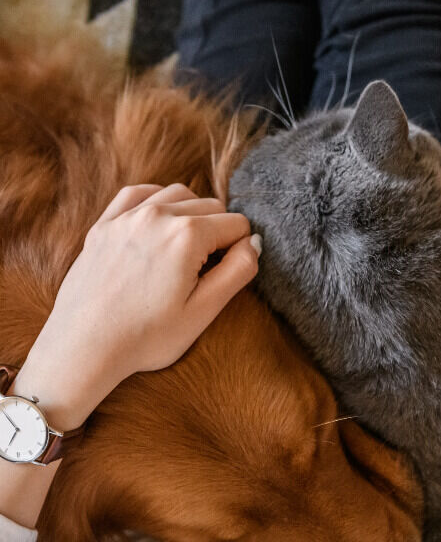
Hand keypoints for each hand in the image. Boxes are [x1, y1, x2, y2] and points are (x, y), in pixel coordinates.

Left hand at [14, 183, 260, 428]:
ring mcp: (127, 217)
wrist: (85, 347)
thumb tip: (253, 243)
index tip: (225, 275)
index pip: (237, 224)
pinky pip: (140, 194)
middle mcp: (158, 215)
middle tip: (207, 270)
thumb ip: (238, 271)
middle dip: (218, 232)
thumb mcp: (204, 311)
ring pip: (177, 194)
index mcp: (187, 235)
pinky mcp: (104, 225)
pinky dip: (157, 202)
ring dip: (191, 214)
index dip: (240, 250)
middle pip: (210, 206)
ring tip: (187, 251)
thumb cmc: (146, 337)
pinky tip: (160, 224)